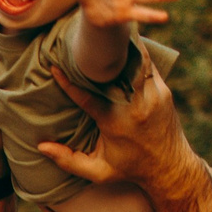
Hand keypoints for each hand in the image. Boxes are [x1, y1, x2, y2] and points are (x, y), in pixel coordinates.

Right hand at [47, 57, 194, 189]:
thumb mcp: (99, 172)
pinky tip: (124, 46)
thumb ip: (69, 160)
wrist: (170, 167)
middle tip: (84, 43)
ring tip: (105, 39)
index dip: (68, 82)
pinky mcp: (164, 90)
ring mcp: (153, 95)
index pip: (87, 96)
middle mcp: (135, 106)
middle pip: (116, 69)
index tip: (54, 67)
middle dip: (100, 56)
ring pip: (136, 61)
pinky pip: (148, 65)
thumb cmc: (131, 169)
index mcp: (115, 122)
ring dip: (121, 49)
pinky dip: (136, 55)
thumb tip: (41, 147)